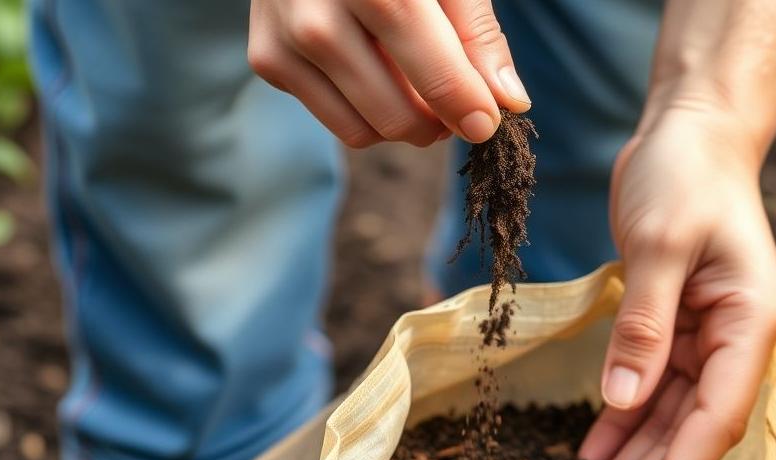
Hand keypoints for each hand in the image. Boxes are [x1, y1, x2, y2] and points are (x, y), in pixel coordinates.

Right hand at [248, 0, 530, 148]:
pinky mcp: (267, 60)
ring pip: (363, 131)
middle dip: (436, 125)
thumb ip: (477, 33)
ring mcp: (283, 37)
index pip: (427, 64)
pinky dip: (368, 112)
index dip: (462, 103)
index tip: (488, 126)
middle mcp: (315, 9)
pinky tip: (376, 71)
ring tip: (419, 87)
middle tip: (456, 106)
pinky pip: (336, 122)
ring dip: (404, 125)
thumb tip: (509, 101)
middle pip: (394, 115)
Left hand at [579, 102, 775, 459]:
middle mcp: (734, 341)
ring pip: (666, 417)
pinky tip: (592, 453)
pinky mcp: (672, 331)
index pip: (715, 416)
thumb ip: (643, 327)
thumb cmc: (685, 176)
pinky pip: (646, 388)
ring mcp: (703, 339)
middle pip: (691, 429)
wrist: (687, 135)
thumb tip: (621, 402)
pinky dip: (618, 421)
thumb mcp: (661, 245)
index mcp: (749, 324)